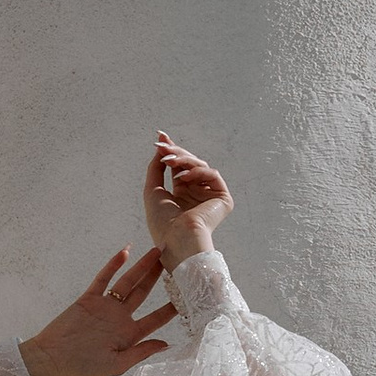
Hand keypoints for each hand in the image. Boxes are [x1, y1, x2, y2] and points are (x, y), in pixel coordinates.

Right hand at [19, 249, 175, 375]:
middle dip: (158, 277)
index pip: (155, 319)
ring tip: (155, 252)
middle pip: (144, 293)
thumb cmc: (82, 368)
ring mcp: (104, 306)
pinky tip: (125, 252)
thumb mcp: (116, 365)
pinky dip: (113, 266)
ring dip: (141, 267)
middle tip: (173, 260)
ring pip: (126, 282)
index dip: (171, 308)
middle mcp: (119, 317)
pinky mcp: (88, 299)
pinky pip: (103, 279)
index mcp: (129, 335)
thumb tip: (166, 344)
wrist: (51, 359)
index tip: (187, 296)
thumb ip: (140, 352)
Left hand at [143, 134, 233, 264]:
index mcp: (182, 195)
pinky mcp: (223, 199)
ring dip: (183, 160)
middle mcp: (196, 194)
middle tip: (163, 146)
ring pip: (200, 166)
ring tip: (169, 161)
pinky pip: (212, 175)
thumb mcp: (152, 190)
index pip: (178, 167)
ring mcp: (210, 196)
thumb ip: (156, 168)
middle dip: (176, 152)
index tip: (160, 135)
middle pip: (189, 163)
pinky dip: (198, 171)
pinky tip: (183, 177)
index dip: (171, 150)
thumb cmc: (162, 223)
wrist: (177, 240)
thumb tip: (161, 147)